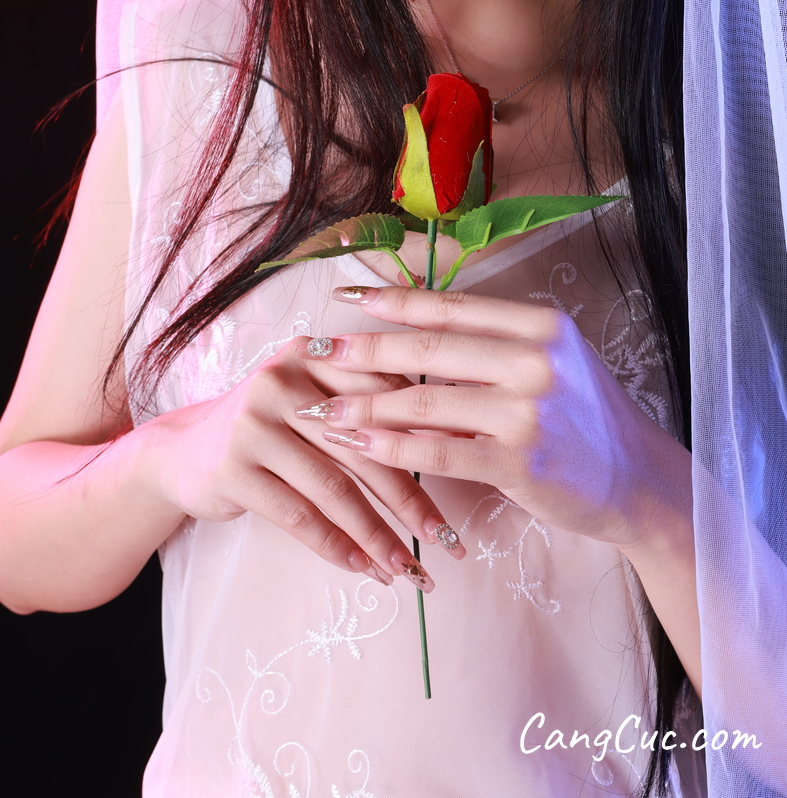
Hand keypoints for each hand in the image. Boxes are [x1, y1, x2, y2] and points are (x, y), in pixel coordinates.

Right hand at [139, 337, 465, 590]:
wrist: (182, 450)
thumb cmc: (270, 427)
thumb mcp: (313, 401)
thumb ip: (366, 406)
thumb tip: (450, 439)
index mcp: (315, 354)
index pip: (384, 394)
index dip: (427, 435)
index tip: (467, 474)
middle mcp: (284, 379)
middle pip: (365, 445)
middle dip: (410, 499)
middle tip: (445, 539)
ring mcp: (255, 422)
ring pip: (333, 488)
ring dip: (375, 534)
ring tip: (406, 567)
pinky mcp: (234, 467)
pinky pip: (298, 514)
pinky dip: (334, 545)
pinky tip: (360, 567)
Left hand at [294, 285, 689, 551]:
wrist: (638, 481)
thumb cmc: (587, 418)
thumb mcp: (553, 362)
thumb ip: (494, 346)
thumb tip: (411, 331)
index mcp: (541, 325)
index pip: (451, 306)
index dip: (393, 300)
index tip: (346, 297)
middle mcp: (536, 359)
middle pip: (428, 347)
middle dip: (363, 349)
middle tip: (315, 349)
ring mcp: (528, 411)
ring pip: (424, 400)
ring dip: (365, 404)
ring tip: (324, 408)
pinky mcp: (519, 462)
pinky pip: (437, 450)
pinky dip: (391, 446)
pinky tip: (358, 442)